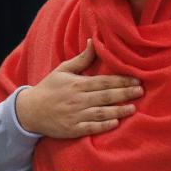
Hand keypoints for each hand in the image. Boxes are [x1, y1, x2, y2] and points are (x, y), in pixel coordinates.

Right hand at [15, 39, 141, 137]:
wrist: (29, 111)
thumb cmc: (49, 88)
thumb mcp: (63, 70)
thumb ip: (82, 58)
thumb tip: (94, 41)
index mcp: (77, 84)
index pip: (104, 81)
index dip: (121, 81)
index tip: (137, 80)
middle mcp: (77, 99)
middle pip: (105, 96)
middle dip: (125, 93)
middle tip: (141, 91)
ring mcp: (75, 115)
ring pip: (101, 112)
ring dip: (118, 110)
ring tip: (133, 108)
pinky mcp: (72, 129)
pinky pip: (90, 128)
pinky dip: (103, 126)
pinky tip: (115, 123)